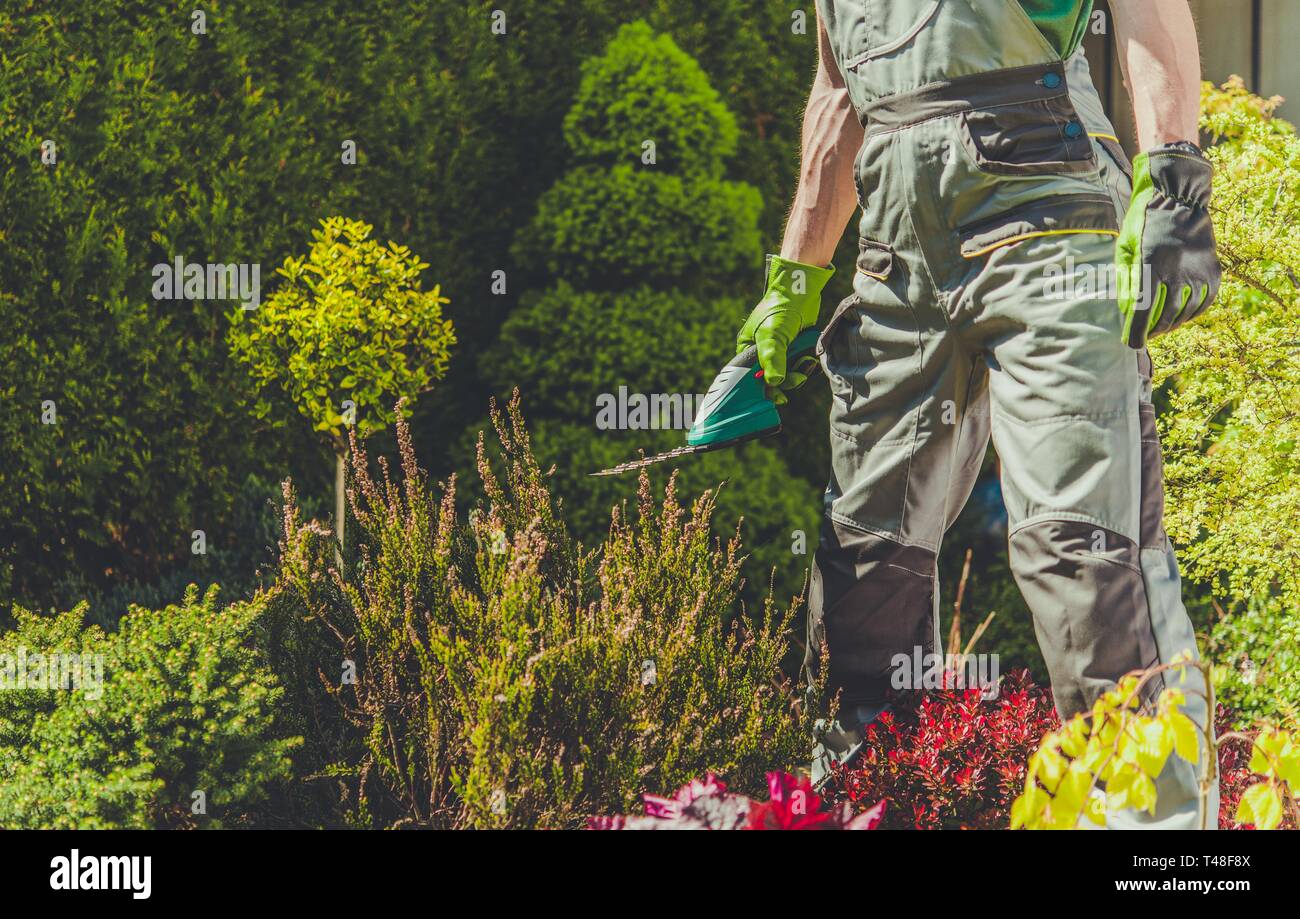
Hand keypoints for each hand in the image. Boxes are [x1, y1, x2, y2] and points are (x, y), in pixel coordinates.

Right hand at [737, 255, 834, 403]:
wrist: (802, 291)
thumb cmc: (780, 310)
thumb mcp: (772, 336)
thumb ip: (772, 360)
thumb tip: (775, 382)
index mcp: (748, 349)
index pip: (752, 377)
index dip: (764, 389)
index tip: (779, 397)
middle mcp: (762, 351)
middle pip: (772, 378)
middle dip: (786, 381)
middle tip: (798, 378)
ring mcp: (780, 349)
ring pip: (787, 373)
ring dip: (798, 373)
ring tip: (806, 364)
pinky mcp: (794, 347)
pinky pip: (798, 364)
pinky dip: (805, 365)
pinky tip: (809, 360)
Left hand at [1116, 141, 1220, 348]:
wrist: (1178, 198)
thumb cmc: (1142, 223)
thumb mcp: (1124, 249)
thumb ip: (1125, 280)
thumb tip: (1125, 312)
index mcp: (1151, 266)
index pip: (1143, 311)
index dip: (1137, 333)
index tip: (1132, 345)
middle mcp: (1178, 271)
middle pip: (1165, 316)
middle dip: (1153, 331)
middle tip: (1143, 335)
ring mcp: (1199, 271)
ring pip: (1185, 312)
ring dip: (1171, 324)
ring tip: (1160, 326)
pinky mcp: (1214, 270)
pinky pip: (1204, 301)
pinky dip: (1192, 313)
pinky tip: (1181, 315)